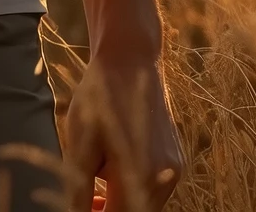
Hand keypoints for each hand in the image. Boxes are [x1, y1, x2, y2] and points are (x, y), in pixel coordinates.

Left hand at [64, 50, 181, 210]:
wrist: (130, 58)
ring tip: (98, 172)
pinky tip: (115, 161)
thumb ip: (79, 189)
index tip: (78, 206)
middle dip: (107, 209)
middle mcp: (165, 178)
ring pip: (143, 202)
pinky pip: (153, 186)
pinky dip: (132, 184)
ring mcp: (174, 169)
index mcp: (142, 176)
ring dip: (120, 198)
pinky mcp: (176, 160)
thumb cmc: (100, 97)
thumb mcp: (81, 143)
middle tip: (86, 194)